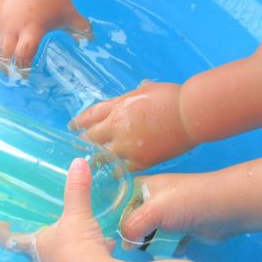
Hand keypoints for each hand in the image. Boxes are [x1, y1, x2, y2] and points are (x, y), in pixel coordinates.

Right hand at [0, 0, 91, 69]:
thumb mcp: (69, 13)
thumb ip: (81, 28)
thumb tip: (92, 40)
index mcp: (32, 29)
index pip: (23, 56)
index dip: (24, 69)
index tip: (26, 75)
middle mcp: (13, 26)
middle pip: (4, 56)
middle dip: (6, 67)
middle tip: (10, 72)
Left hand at [0, 158, 113, 261]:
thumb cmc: (75, 247)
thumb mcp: (77, 215)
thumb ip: (77, 190)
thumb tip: (78, 162)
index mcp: (37, 246)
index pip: (11, 240)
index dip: (3, 232)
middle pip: (39, 249)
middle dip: (47, 238)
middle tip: (52, 226)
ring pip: (67, 257)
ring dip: (76, 246)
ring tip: (87, 233)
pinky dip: (96, 254)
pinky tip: (108, 246)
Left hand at [70, 81, 194, 169]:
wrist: (189, 114)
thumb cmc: (172, 97)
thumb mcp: (149, 89)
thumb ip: (139, 92)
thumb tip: (141, 87)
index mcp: (118, 106)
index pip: (91, 115)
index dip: (80, 122)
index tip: (72, 126)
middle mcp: (117, 126)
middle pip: (92, 137)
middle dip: (84, 141)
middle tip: (78, 147)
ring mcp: (127, 145)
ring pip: (103, 156)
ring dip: (96, 159)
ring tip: (91, 164)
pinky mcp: (141, 160)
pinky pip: (122, 169)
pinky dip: (116, 171)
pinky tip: (112, 174)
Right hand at [119, 172, 233, 246]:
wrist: (225, 209)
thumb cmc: (186, 202)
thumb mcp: (153, 210)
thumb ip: (132, 226)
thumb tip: (126, 245)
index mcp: (142, 188)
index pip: (118, 203)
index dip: (112, 218)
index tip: (107, 236)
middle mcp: (152, 202)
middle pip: (132, 222)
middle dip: (132, 236)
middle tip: (132, 247)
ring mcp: (167, 218)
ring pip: (148, 236)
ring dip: (150, 245)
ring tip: (152, 250)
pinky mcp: (180, 232)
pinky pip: (164, 244)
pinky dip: (166, 250)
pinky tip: (169, 252)